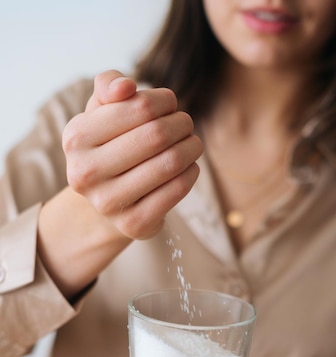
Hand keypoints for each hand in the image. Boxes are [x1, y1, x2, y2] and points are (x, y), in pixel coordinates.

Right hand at [62, 70, 202, 238]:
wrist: (106, 203)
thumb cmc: (109, 146)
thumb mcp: (101, 112)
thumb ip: (109, 86)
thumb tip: (125, 87)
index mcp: (76, 138)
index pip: (139, 106)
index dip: (164, 100)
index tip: (170, 104)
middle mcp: (86, 173)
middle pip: (156, 135)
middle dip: (181, 124)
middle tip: (186, 124)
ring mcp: (108, 203)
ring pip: (170, 163)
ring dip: (191, 147)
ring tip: (192, 144)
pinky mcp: (133, 225)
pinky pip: (176, 189)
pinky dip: (191, 173)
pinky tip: (189, 167)